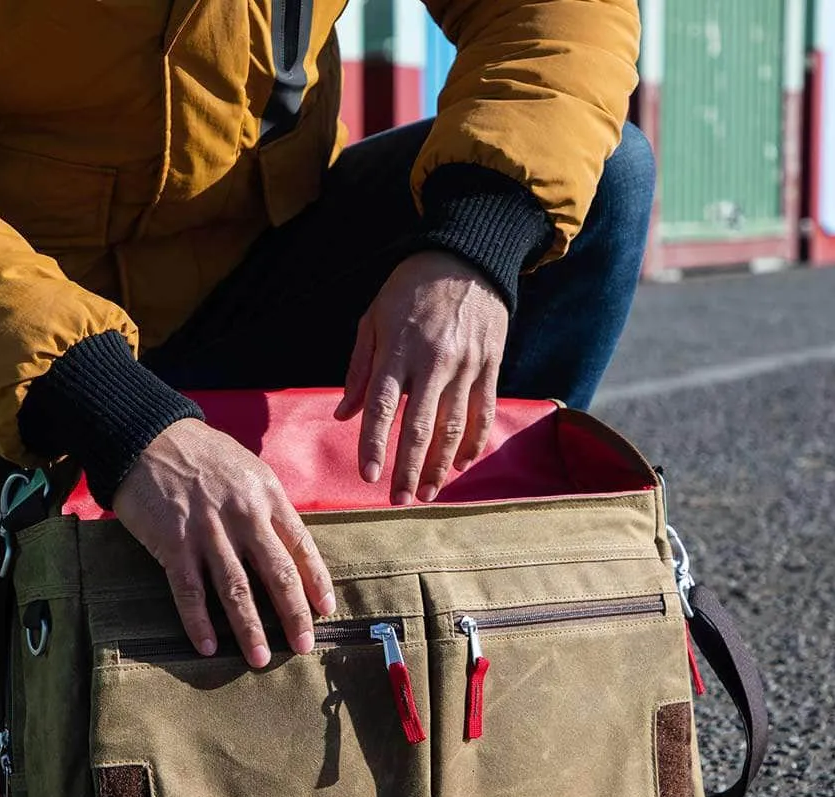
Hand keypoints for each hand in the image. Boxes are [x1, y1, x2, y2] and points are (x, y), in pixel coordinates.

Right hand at [113, 419, 335, 667]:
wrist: (148, 436)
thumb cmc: (203, 453)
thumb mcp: (249, 469)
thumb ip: (268, 507)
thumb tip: (288, 546)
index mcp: (268, 497)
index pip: (301, 545)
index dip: (316, 581)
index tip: (326, 609)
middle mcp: (244, 516)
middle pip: (277, 573)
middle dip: (294, 614)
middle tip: (304, 646)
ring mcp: (208, 531)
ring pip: (236, 589)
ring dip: (250, 629)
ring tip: (261, 659)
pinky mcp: (173, 542)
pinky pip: (189, 591)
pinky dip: (198, 622)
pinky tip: (207, 647)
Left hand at [334, 251, 507, 503]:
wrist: (467, 257)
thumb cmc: (410, 290)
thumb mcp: (373, 319)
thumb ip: (359, 370)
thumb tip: (343, 415)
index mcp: (398, 350)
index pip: (383, 407)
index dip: (375, 445)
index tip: (369, 476)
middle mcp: (433, 361)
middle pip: (420, 426)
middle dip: (408, 468)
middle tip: (400, 500)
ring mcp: (466, 365)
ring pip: (454, 426)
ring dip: (440, 465)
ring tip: (428, 492)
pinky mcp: (490, 365)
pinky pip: (484, 411)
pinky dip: (475, 441)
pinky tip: (463, 465)